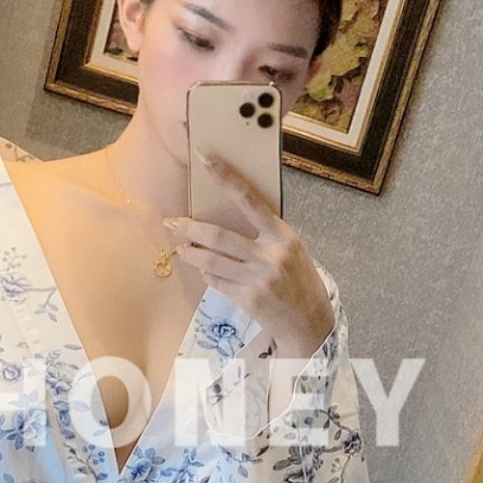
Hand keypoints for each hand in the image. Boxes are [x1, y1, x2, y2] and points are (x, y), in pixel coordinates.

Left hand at [165, 151, 334, 359]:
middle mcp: (270, 255)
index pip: (249, 200)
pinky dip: (207, 274)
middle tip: (173, 223)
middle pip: (218, 236)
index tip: (206, 159)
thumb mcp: (291, 251)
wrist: (310, 323)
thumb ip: (265, 236)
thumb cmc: (300, 282)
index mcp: (283, 236)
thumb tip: (229, 219)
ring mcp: (257, 279)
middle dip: (189, 229)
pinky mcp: (247, 299)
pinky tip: (205, 271)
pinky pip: (216, 281)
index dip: (226, 178)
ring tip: (181, 249)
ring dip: (190, 254)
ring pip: (210, 261)